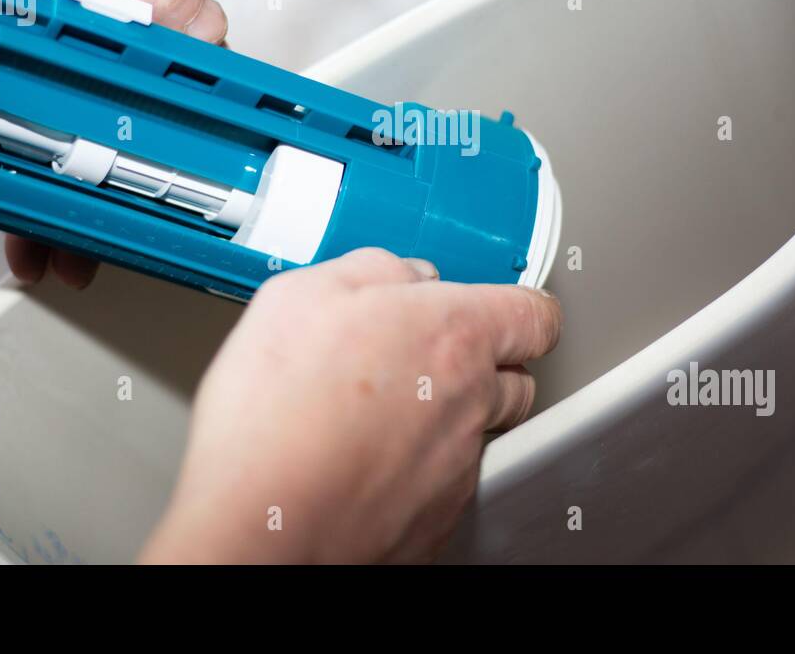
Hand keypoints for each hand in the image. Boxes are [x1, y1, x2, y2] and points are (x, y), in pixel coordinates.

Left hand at [0, 0, 226, 286]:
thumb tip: (207, 33)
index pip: (198, 81)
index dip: (193, 142)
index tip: (178, 195)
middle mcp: (123, 21)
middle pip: (143, 120)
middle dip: (125, 190)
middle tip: (103, 239)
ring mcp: (76, 39)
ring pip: (91, 128)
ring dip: (75, 190)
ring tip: (56, 244)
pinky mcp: (33, 49)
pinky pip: (43, 116)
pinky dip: (33, 161)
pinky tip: (17, 197)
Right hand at [140, 248, 562, 563]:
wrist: (259, 524)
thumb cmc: (275, 417)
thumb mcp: (302, 296)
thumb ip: (370, 271)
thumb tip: (398, 274)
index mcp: (453, 334)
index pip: (535, 315)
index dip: (519, 309)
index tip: (498, 309)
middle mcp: (471, 402)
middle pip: (516, 378)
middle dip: (482, 365)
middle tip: (420, 359)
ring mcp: (459, 468)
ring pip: (478, 433)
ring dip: (448, 419)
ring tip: (382, 414)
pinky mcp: (437, 522)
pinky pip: (446, 486)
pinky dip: (418, 473)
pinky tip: (364, 464)